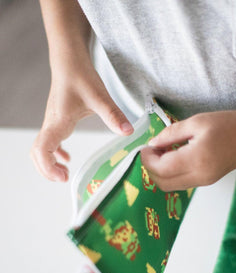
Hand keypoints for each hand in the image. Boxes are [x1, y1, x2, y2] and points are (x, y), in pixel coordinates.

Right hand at [30, 61, 132, 181]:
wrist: (70, 61)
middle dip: (47, 169)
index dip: (48, 167)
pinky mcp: (57, 120)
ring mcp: (52, 122)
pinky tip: (67, 158)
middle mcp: (51, 124)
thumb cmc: (80, 76)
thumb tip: (128, 132)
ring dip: (49, 163)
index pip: (42, 150)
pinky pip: (50, 141)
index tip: (63, 176)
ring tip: (64, 173)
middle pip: (37, 153)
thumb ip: (113, 115)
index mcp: (58, 122)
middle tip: (64, 178)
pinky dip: (55, 154)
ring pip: (41, 148)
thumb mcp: (100, 97)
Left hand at [141, 108, 235, 190]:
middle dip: (151, 169)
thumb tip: (153, 143)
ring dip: (161, 173)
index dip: (148, 159)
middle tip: (151, 151)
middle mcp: (200, 176)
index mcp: (196, 159)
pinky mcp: (207, 181)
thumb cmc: (226, 124)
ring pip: (171, 186)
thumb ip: (171, 134)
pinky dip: (172, 174)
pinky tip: (174, 158)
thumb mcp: (196, 122)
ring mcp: (204, 181)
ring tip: (162, 153)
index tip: (145, 147)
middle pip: (163, 183)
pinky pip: (182, 183)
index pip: (161, 168)